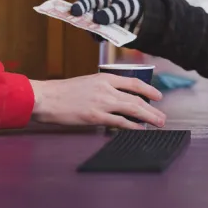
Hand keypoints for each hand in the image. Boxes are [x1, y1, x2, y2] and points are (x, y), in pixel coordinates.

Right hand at [29, 74, 165, 128]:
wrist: (45, 98)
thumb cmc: (62, 92)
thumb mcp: (87, 83)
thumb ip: (103, 89)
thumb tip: (117, 100)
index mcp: (103, 78)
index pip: (133, 82)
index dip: (149, 89)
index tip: (158, 96)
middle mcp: (106, 88)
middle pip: (136, 98)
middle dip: (152, 108)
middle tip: (162, 117)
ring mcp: (101, 102)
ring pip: (132, 109)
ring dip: (148, 117)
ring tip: (158, 123)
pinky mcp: (95, 116)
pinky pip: (119, 122)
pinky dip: (132, 126)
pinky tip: (140, 129)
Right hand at [70, 0, 143, 34]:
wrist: (140, 18)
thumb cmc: (130, 6)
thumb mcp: (125, 6)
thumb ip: (112, 11)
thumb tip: (97, 19)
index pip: (88, 0)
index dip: (80, 5)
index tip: (74, 12)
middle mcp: (96, 9)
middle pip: (85, 14)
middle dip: (81, 20)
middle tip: (80, 25)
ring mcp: (98, 21)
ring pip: (90, 26)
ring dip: (92, 31)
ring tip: (98, 34)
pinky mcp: (102, 31)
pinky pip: (97, 35)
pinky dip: (99, 37)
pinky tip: (104, 38)